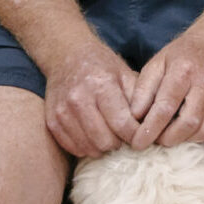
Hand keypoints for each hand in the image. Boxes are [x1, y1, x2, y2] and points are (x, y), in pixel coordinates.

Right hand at [42, 30, 142, 157]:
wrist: (66, 55)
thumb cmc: (101, 65)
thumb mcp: (125, 74)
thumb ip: (139, 99)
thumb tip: (151, 125)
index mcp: (102, 85)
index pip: (122, 124)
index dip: (136, 135)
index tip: (141, 134)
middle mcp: (79, 99)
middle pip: (105, 141)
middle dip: (119, 142)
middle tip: (123, 134)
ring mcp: (63, 112)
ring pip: (89, 148)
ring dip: (103, 146)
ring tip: (109, 134)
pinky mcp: (52, 121)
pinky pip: (73, 148)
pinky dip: (86, 147)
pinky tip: (93, 135)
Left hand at [129, 25, 203, 147]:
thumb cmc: (182, 54)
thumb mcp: (157, 63)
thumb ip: (143, 89)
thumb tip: (134, 117)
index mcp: (184, 70)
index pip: (165, 107)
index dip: (150, 129)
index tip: (138, 142)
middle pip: (187, 123)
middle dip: (167, 138)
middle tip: (154, 139)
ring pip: (203, 131)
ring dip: (183, 139)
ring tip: (169, 134)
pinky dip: (198, 136)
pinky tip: (186, 130)